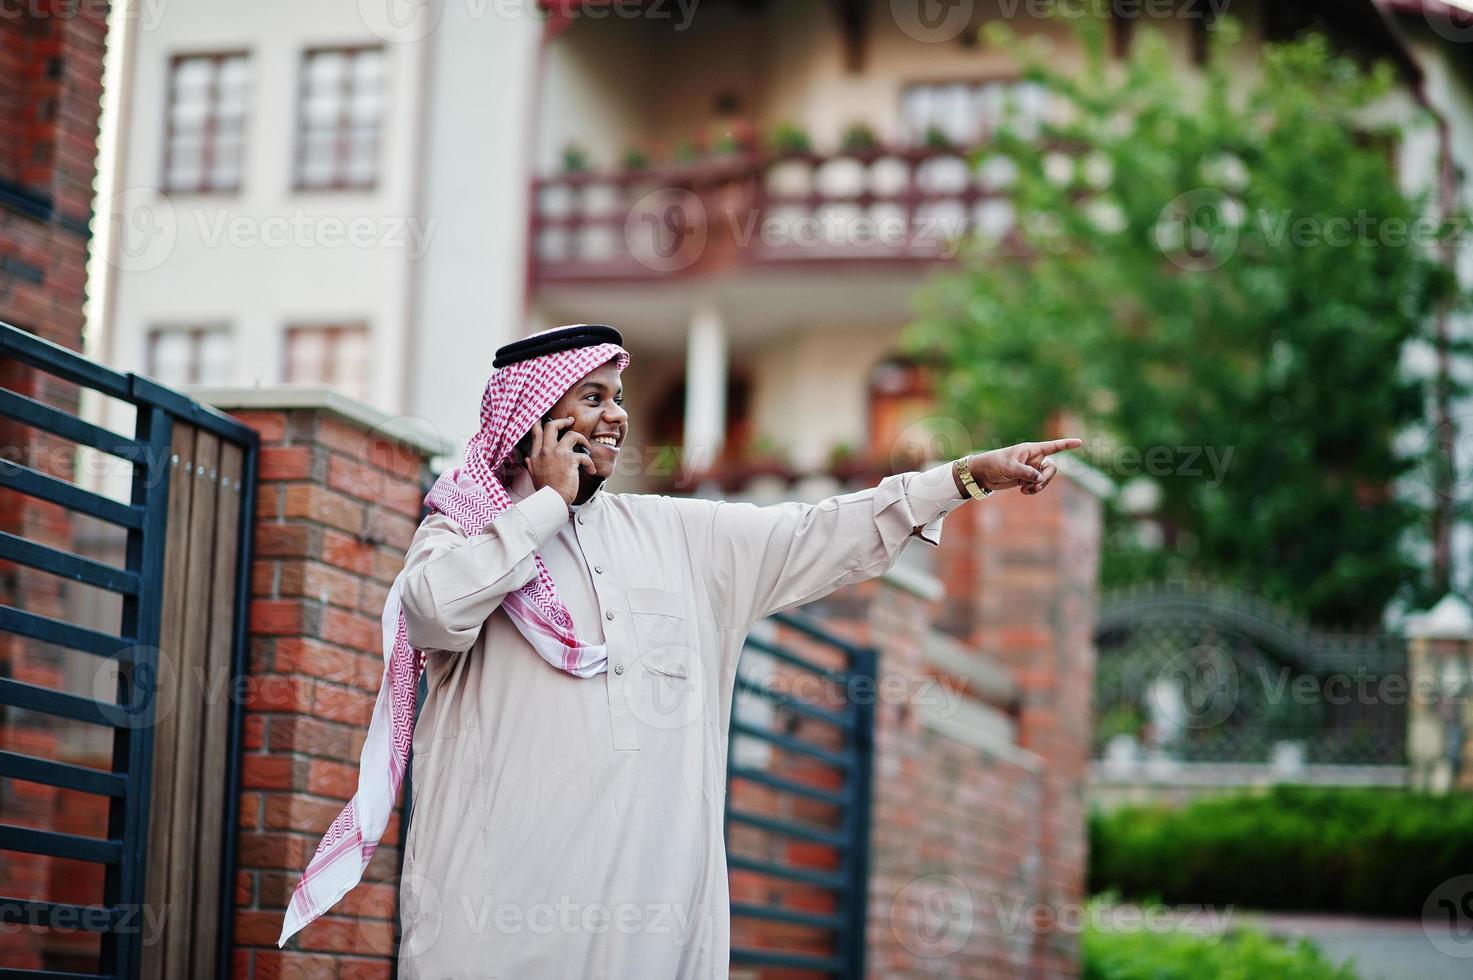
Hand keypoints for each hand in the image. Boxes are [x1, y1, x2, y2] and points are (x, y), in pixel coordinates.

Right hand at [525, 415, 595, 506]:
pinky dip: (590, 463)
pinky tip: (591, 470)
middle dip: (562, 421)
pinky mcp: (570, 460)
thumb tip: (527, 460)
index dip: (540, 421)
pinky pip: (584, 455)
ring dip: (582, 439)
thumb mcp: (533, 476)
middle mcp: (545, 451)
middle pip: (552, 426)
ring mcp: (557, 454)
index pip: (536, 432)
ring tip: (586, 445)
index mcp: (536, 455)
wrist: (552, 501)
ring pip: (572, 435)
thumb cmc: (545, 490)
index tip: (544, 416)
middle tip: (570, 421)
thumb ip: (531, 465)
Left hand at [963, 438, 1082, 495]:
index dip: (1066, 444)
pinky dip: (1033, 490)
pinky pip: (1037, 485)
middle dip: (1046, 479)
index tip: (1080, 442)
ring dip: (1039, 486)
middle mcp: (1033, 458)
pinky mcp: (1026, 478)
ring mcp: (1031, 469)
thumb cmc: (994, 464)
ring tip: (1027, 491)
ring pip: (1045, 478)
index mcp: (1031, 450)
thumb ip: (1027, 472)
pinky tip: (1023, 491)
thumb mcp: (1010, 467)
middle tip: (1036, 486)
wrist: (983, 474)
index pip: (1052, 446)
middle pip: (1051, 468)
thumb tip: (1040, 479)